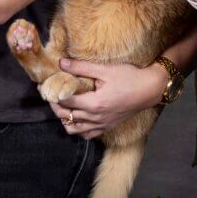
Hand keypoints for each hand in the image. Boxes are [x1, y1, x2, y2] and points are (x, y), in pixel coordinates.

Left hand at [49, 57, 168, 139]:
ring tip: (62, 107)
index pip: (65, 102)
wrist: (150, 89)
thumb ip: (81, 67)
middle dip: (55, 106)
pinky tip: (77, 118)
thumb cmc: (129, 77)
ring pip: (73, 129)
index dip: (53, 94)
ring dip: (64, 119)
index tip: (46, 86)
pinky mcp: (107, 127)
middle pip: (66, 117)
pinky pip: (86, 135)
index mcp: (94, 103)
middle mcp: (95, 118)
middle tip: (51, 95)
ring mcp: (101, 125)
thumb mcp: (105, 69)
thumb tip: (61, 63)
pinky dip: (77, 129)